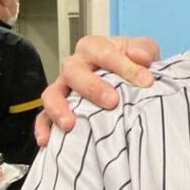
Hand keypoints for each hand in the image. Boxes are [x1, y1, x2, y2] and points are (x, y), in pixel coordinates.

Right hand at [35, 35, 160, 145]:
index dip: (124, 66)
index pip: (103, 52)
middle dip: (92, 87)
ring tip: (70, 124)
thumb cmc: (135, 64)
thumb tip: (143, 58)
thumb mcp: (144, 52)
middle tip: (112, 102)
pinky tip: (47, 141)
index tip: (146, 81)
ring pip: (52, 94)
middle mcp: (75, 65)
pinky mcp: (57, 108)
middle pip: (73, 71)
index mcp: (94, 48)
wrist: (132, 81)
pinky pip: (43, 117)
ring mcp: (63, 87)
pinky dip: (43, 128)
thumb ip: (144, 51)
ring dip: (59, 108)